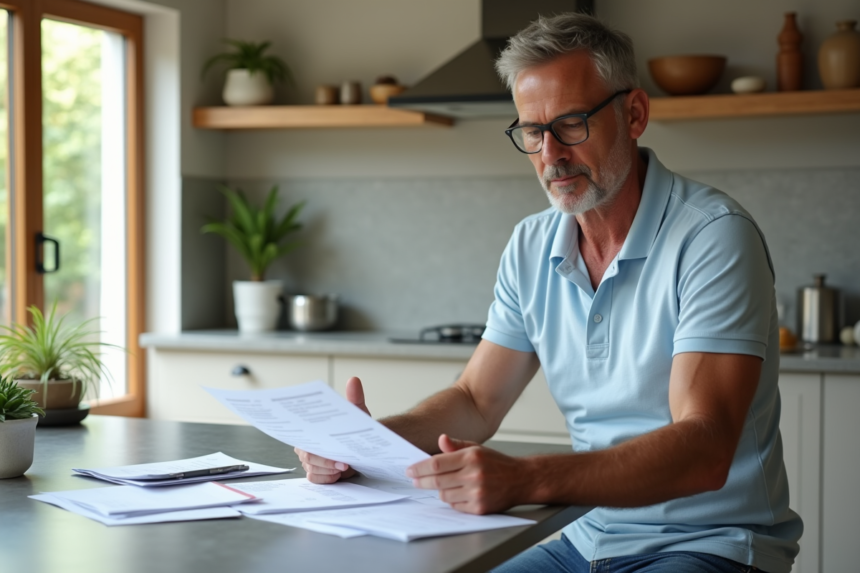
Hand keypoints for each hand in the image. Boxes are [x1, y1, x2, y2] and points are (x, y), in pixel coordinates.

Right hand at [294, 377, 370, 483]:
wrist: (363, 446)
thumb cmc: (355, 428)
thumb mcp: (358, 413)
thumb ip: (355, 398)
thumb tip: (354, 380)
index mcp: (310, 429)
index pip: (302, 433)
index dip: (311, 440)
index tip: (324, 444)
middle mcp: (306, 445)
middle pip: (307, 455)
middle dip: (324, 459)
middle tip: (343, 461)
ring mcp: (311, 461)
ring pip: (312, 468)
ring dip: (328, 469)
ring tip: (344, 466)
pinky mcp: (317, 474)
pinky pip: (316, 479)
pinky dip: (327, 478)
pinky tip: (338, 475)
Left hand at [406, 434, 526, 514]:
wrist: (521, 479)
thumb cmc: (497, 463)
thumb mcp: (477, 449)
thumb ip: (456, 445)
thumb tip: (440, 439)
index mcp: (471, 457)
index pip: (437, 463)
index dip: (420, 468)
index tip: (410, 470)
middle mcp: (474, 475)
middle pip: (437, 481)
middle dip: (422, 481)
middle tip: (415, 481)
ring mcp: (477, 493)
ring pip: (444, 495)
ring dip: (439, 490)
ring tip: (442, 485)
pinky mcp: (480, 508)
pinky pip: (455, 506)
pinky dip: (452, 500)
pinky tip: (457, 493)